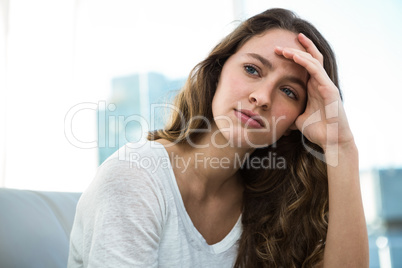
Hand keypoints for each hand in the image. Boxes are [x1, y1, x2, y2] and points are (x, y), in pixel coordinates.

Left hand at [274, 33, 353, 151]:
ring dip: (297, 53)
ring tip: (283, 49)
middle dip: (294, 49)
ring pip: (312, 61)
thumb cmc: (318, 131)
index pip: (305, 65)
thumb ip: (291, 112)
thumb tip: (277, 115)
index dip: (293, 55)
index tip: (278, 50)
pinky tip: (295, 56)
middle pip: (309, 58)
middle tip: (277, 46)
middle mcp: (320, 83)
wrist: (331, 141)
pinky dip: (305, 62)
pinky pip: (316, 71)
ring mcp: (326, 85)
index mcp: (313, 87)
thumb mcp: (298, 119)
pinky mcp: (330, 89)